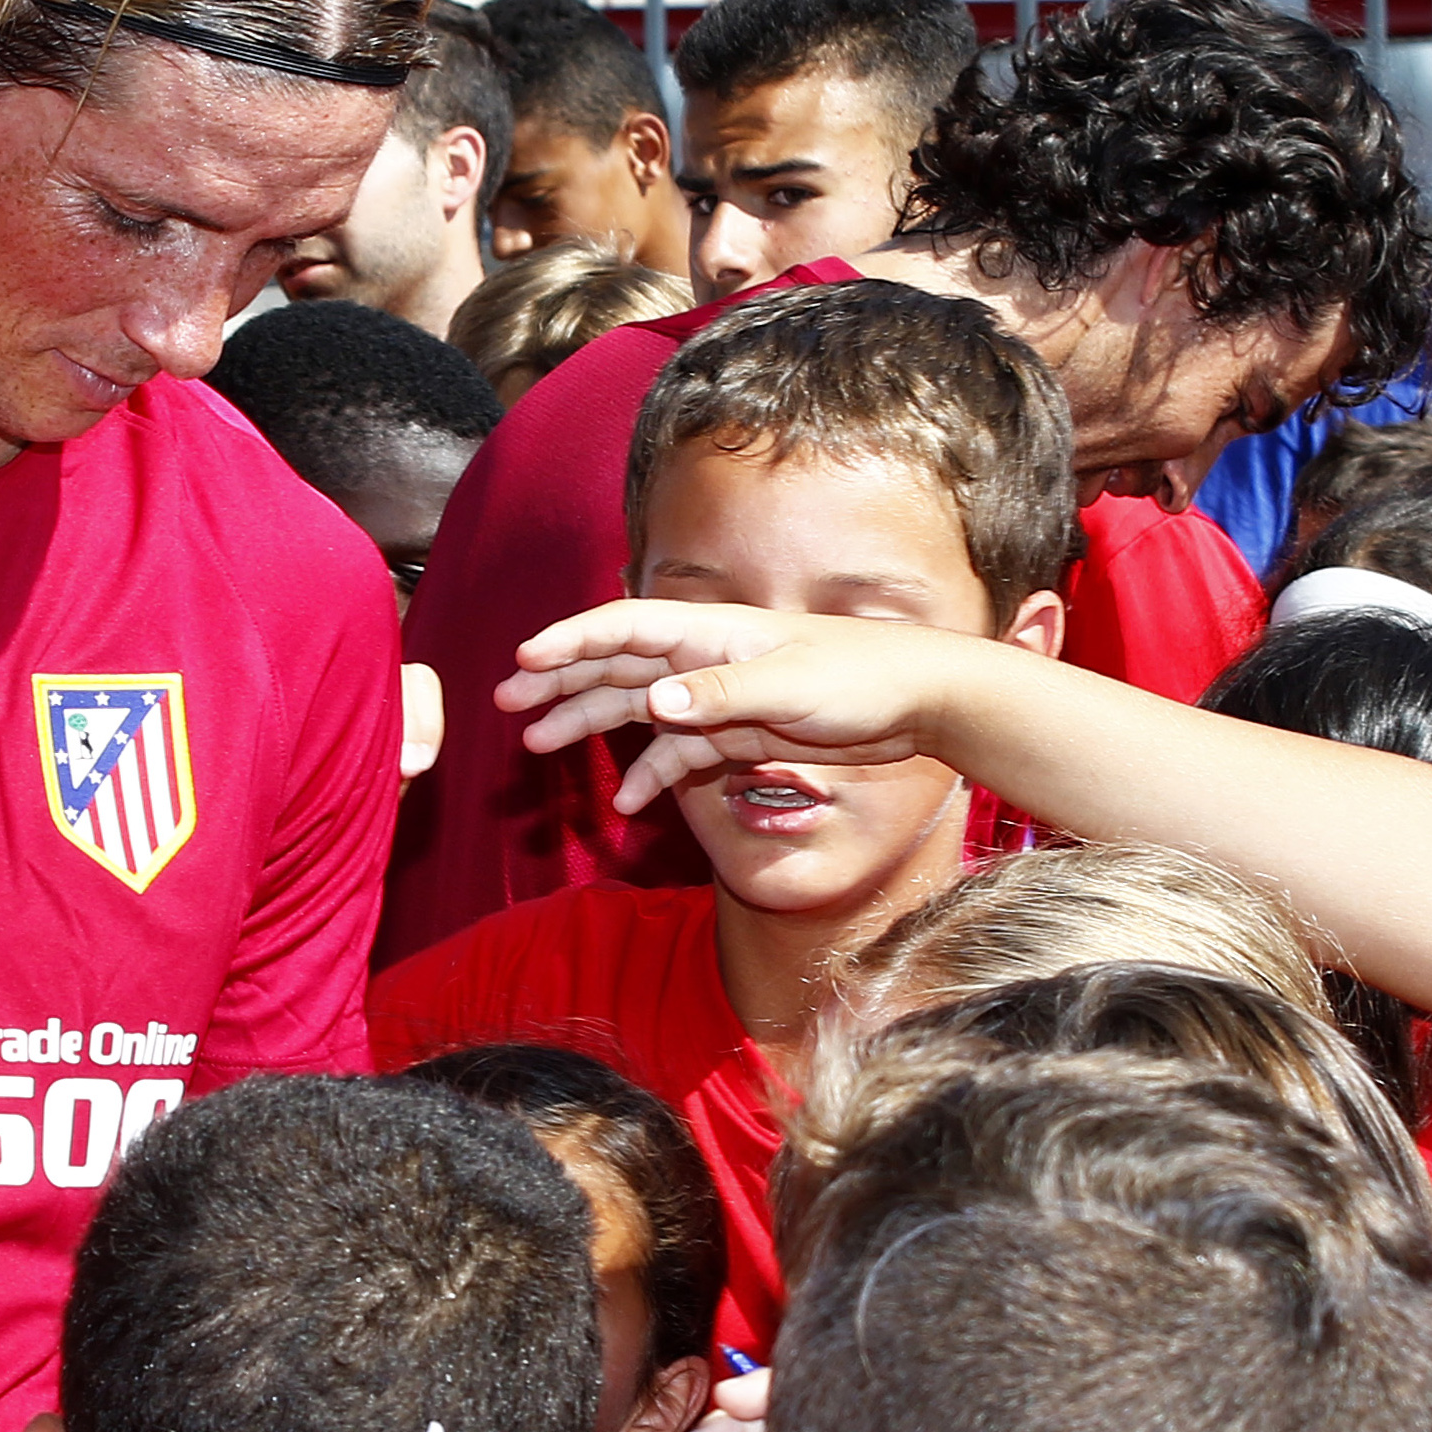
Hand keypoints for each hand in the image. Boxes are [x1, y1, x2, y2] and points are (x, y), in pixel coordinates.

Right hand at [496, 603, 970, 815]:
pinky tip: (626, 802)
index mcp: (715, 635)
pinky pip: (680, 753)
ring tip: (539, 745)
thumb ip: (720, 695)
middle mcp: (708, 660)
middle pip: (618, 666)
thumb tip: (653, 702)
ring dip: (589, 723)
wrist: (923, 703)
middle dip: (561, 681)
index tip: (524, 660)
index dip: (572, 641)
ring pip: (638, 709)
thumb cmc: (864, 679)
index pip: (627, 629)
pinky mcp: (740, 732)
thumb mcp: (791, 687)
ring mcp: (721, 697)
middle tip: (508, 704)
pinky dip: (652, 774)